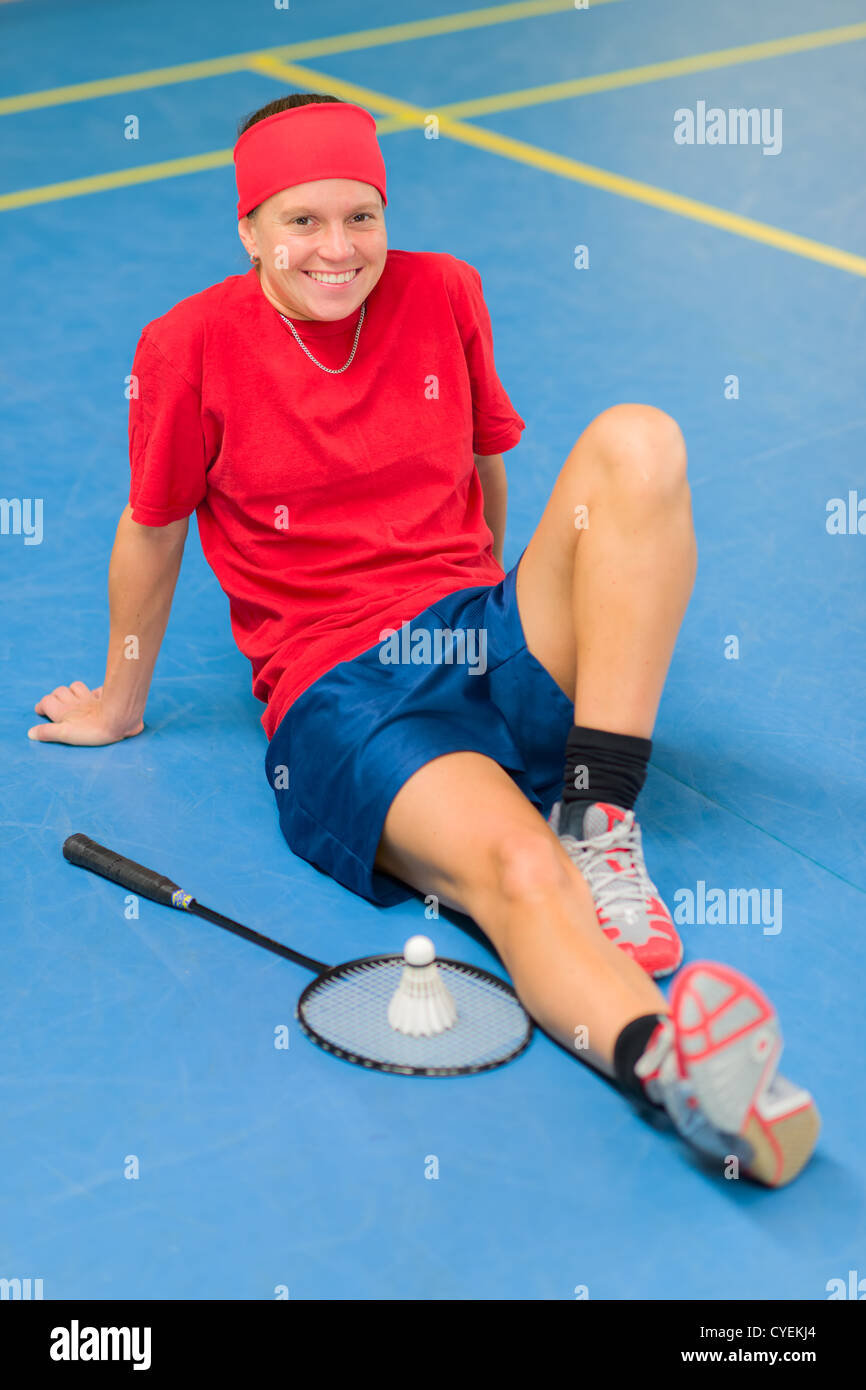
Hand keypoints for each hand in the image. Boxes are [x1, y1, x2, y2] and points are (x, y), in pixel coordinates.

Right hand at [28, 682, 142, 745]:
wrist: (119, 719)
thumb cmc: (91, 730)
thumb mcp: (65, 735)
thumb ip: (48, 733)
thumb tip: (31, 733)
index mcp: (63, 710)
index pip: (46, 701)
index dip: (42, 706)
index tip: (41, 711)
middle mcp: (74, 702)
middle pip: (60, 691)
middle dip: (55, 696)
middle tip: (56, 706)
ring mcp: (90, 698)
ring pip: (76, 687)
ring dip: (72, 691)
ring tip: (73, 699)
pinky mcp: (104, 698)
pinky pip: (97, 691)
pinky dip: (94, 693)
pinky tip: (96, 696)